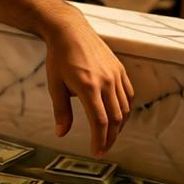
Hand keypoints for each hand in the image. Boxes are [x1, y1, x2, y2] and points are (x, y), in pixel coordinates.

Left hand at [43, 12, 133, 156]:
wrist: (70, 31)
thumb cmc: (59, 58)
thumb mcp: (55, 85)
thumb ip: (61, 111)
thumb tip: (61, 134)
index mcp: (88, 87)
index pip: (100, 121)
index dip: (100, 140)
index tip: (96, 152)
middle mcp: (106, 82)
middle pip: (115, 118)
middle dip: (110, 138)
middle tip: (103, 150)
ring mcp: (116, 75)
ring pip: (125, 108)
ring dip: (119, 126)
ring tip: (109, 136)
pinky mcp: (120, 70)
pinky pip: (128, 95)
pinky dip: (125, 110)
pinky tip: (117, 117)